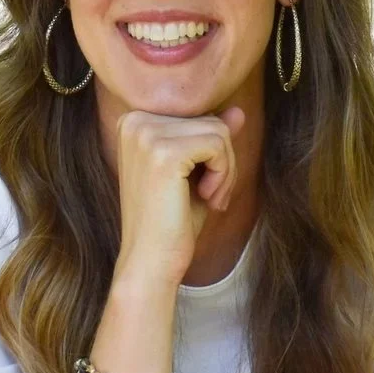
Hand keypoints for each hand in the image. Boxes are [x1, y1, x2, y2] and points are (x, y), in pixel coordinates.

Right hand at [113, 105, 245, 290]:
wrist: (151, 261)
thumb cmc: (172, 222)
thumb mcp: (197, 172)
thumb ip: (212, 138)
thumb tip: (238, 110)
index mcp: (135, 122)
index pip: (199, 116)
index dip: (212, 153)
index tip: (201, 186)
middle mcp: (135, 121)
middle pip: (210, 120)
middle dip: (222, 161)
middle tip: (208, 197)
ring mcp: (146, 134)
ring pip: (218, 131)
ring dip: (225, 170)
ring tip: (208, 198)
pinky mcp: (163, 152)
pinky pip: (218, 144)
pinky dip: (224, 174)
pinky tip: (206, 198)